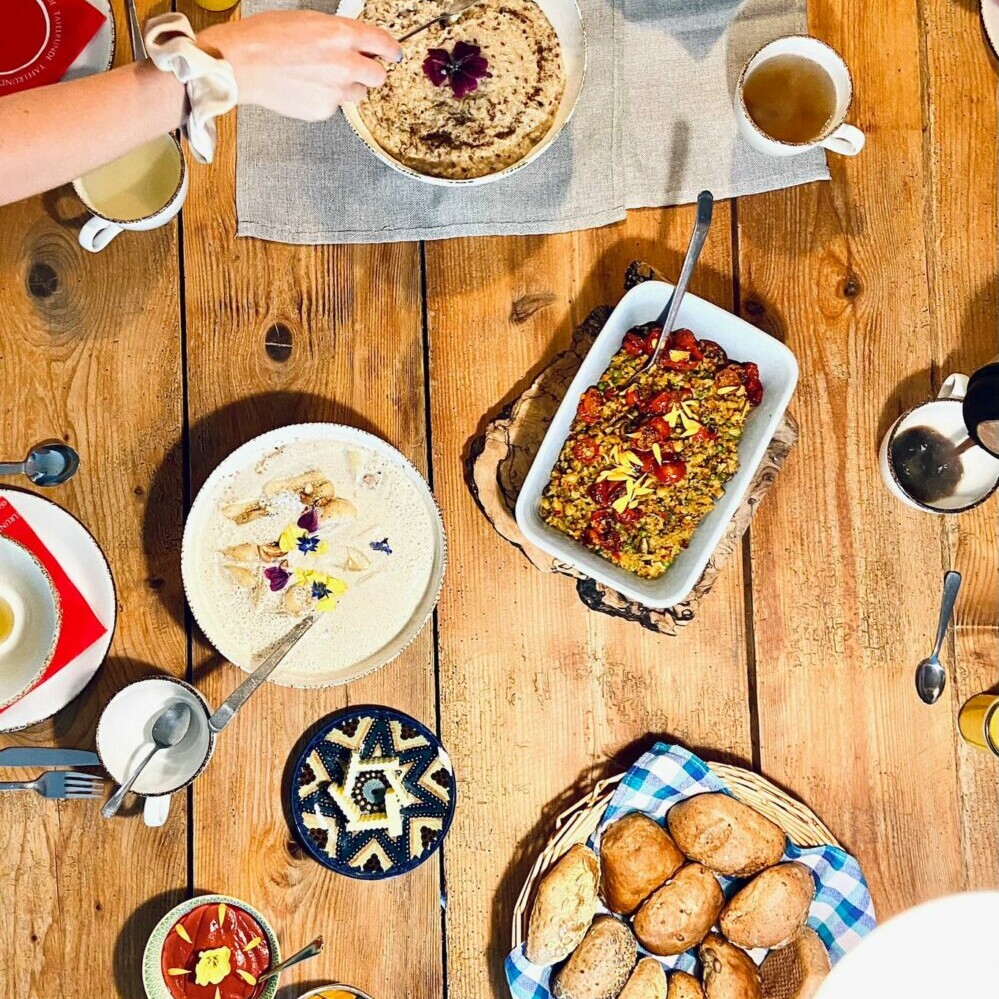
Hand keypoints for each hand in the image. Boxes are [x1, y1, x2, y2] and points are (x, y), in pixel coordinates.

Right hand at [198, 11, 401, 120]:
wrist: (242, 64)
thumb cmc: (265, 38)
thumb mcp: (308, 22)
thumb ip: (338, 34)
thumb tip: (356, 42)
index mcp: (340, 35)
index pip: (382, 42)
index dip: (391, 49)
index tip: (394, 53)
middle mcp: (344, 63)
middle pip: (378, 75)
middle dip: (371, 71)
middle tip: (358, 69)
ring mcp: (335, 90)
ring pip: (359, 94)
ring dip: (350, 87)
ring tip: (324, 78)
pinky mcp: (324, 110)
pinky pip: (336, 106)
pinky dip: (327, 99)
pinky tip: (307, 88)